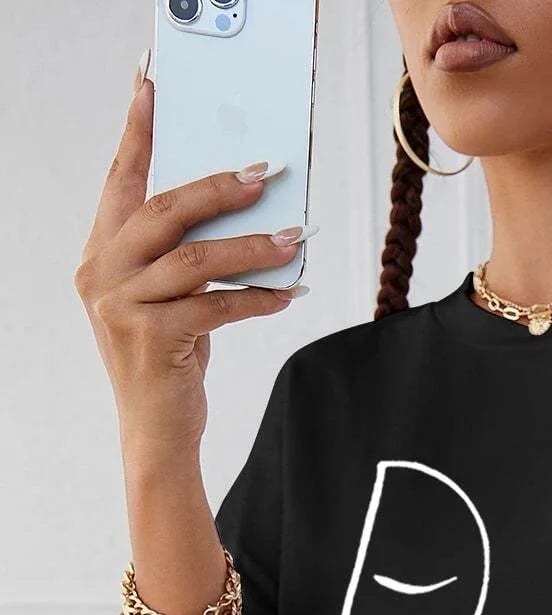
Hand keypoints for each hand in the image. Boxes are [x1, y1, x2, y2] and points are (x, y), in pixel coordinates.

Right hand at [73, 52, 308, 456]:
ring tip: (292, 238)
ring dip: (252, 247)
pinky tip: (288, 294)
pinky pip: (217, 307)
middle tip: (264, 174)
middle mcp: (101, 274)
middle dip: (218, 189)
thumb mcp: (166, 300)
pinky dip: (258, 298)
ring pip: (196, 260)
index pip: (120, 181)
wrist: (155, 432)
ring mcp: (121, 307)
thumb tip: (242, 212)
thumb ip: (182, 257)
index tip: (152, 86)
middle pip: (163, 212)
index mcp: (100, 254)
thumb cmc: (168, 360)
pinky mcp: (152, 339)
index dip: (137, 132)